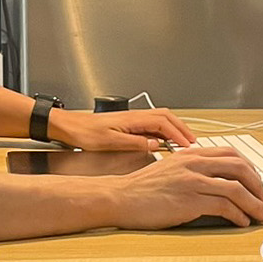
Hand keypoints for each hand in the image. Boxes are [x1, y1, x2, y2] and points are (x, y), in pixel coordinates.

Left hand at [48, 106, 195, 152]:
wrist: (69, 127)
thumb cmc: (84, 134)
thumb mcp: (110, 142)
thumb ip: (134, 143)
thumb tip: (155, 144)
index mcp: (133, 119)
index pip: (163, 123)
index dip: (178, 134)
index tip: (187, 146)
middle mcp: (134, 116)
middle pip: (167, 117)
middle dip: (182, 128)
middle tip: (193, 142)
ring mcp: (132, 118)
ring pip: (160, 119)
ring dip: (174, 128)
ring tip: (184, 141)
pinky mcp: (128, 123)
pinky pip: (152, 124)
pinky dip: (164, 130)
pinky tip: (165, 141)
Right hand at [109, 146, 262, 228]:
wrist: (121, 197)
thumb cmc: (143, 188)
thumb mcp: (171, 168)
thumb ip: (193, 169)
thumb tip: (218, 182)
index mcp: (192, 154)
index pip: (232, 154)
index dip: (251, 169)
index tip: (257, 183)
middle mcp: (195, 163)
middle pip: (240, 168)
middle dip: (259, 186)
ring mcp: (193, 181)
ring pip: (237, 188)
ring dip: (254, 204)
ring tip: (261, 215)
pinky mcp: (189, 200)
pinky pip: (224, 206)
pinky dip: (238, 215)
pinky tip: (240, 221)